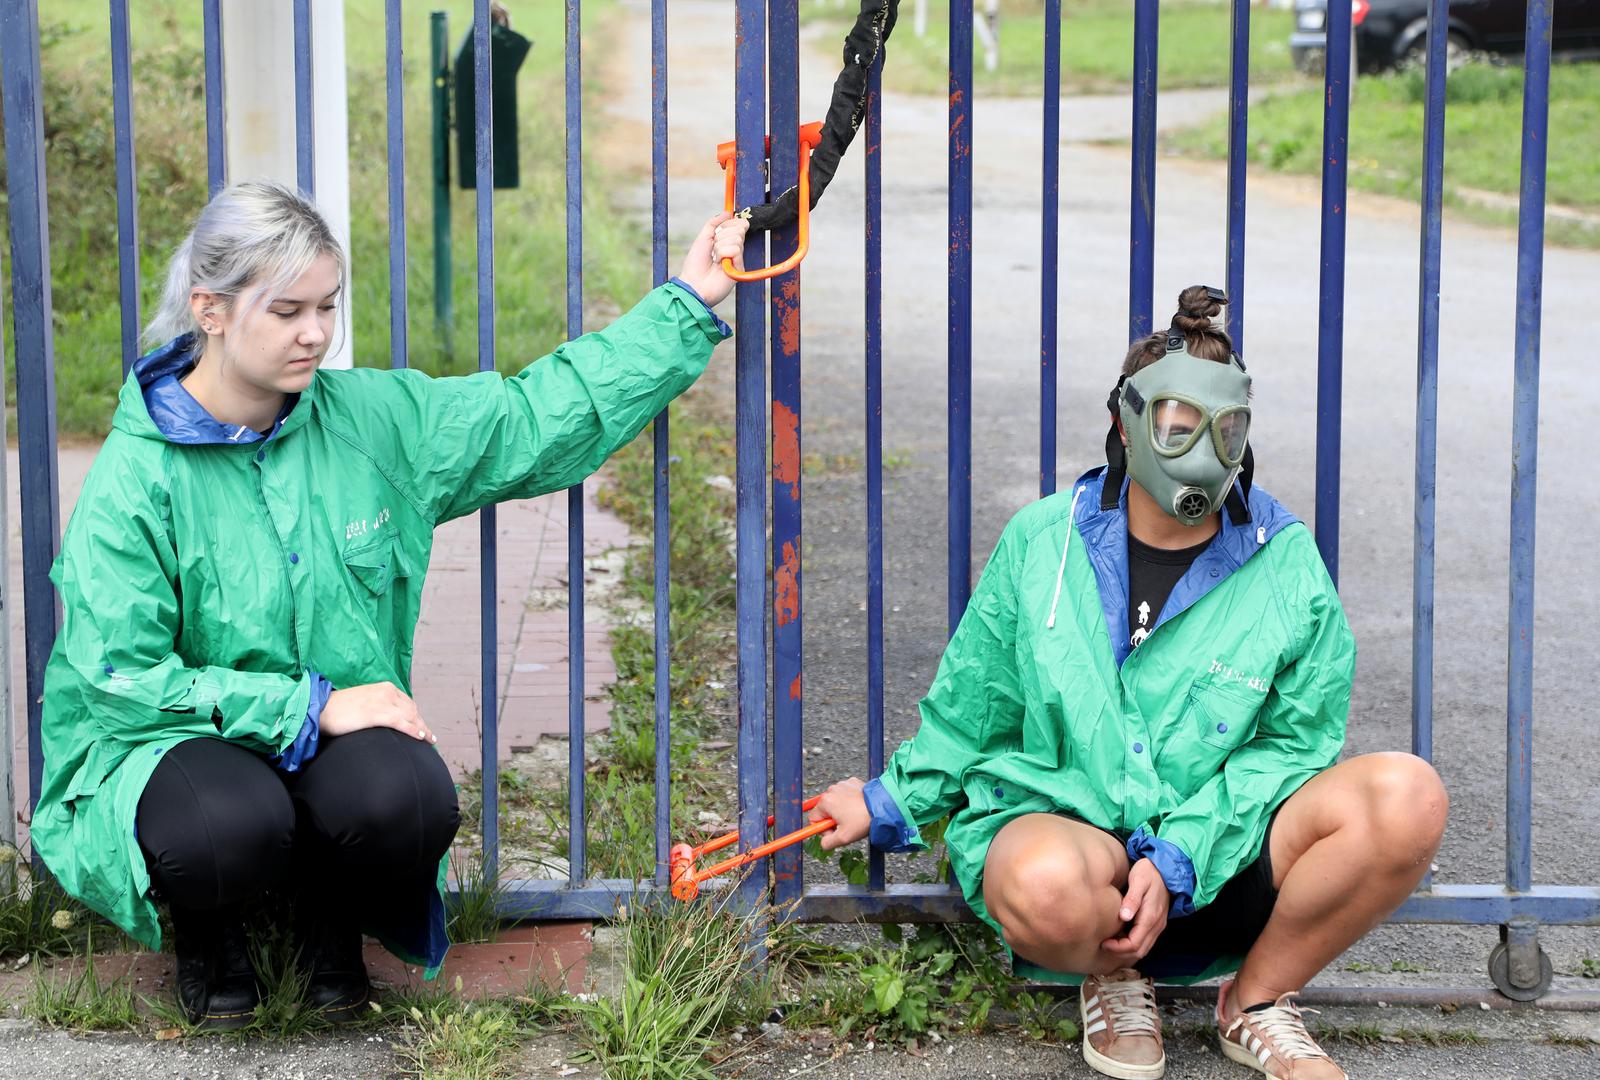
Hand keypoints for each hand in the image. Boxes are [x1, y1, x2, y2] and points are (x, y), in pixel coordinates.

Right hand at [320, 682, 435, 743]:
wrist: (321, 709)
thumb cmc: (340, 709)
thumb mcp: (365, 702)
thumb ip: (379, 706)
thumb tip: (388, 720)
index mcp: (385, 687)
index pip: (408, 704)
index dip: (418, 717)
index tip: (423, 728)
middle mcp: (387, 692)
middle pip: (413, 710)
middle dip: (422, 725)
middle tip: (430, 739)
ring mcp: (382, 702)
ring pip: (411, 716)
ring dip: (423, 729)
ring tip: (429, 741)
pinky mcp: (376, 713)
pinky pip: (401, 722)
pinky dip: (414, 730)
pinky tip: (421, 738)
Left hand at [676, 212, 749, 307]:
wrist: (694, 284)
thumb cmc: (695, 264)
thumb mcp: (702, 238)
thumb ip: (714, 223)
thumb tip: (727, 212)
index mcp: (726, 241)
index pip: (738, 224)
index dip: (730, 223)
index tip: (718, 231)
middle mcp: (733, 249)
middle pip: (738, 229)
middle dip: (722, 236)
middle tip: (713, 249)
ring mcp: (737, 258)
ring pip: (737, 238)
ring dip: (720, 247)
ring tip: (714, 259)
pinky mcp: (740, 267)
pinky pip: (736, 249)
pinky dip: (724, 254)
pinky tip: (720, 264)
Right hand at [809, 777, 870, 850]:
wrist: (883, 807)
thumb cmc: (863, 821)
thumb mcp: (843, 838)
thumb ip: (827, 843)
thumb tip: (823, 843)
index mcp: (825, 802)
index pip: (814, 818)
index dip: (823, 829)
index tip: (836, 831)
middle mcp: (831, 790)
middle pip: (825, 810)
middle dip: (833, 819)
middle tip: (847, 825)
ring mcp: (842, 785)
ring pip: (835, 802)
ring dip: (842, 810)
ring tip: (855, 816)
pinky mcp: (852, 782)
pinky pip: (846, 794)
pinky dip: (850, 801)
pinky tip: (859, 807)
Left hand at [1100, 858, 1168, 963]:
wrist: (1166, 868)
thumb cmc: (1149, 872)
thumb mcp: (1139, 880)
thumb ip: (1132, 899)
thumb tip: (1124, 917)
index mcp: (1150, 917)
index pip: (1134, 943)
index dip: (1118, 948)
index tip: (1104, 943)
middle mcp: (1156, 925)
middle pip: (1140, 951)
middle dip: (1121, 953)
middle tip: (1104, 946)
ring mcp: (1158, 925)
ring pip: (1143, 949)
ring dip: (1127, 951)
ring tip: (1110, 944)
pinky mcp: (1156, 923)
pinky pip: (1146, 942)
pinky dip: (1133, 945)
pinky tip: (1120, 938)